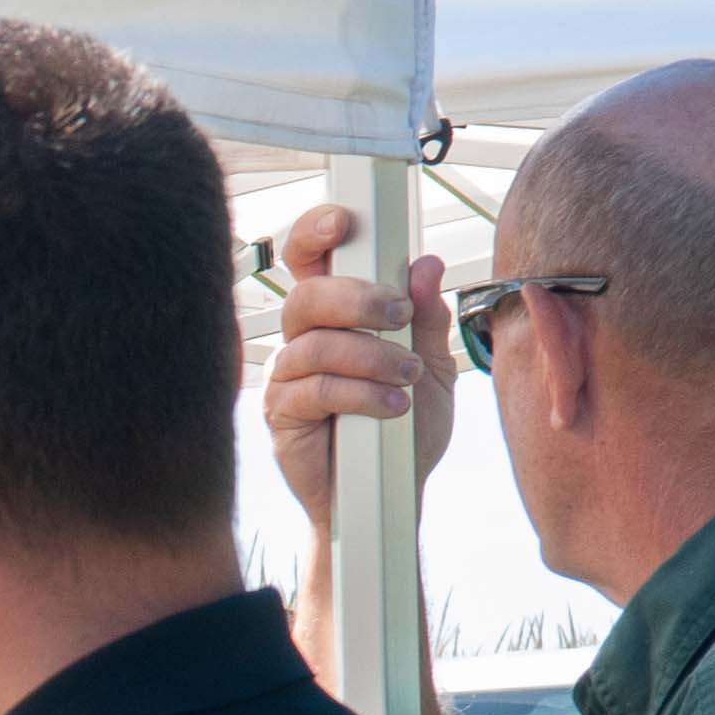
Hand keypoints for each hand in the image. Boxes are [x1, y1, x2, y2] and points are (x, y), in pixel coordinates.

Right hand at [264, 204, 452, 535]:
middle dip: (358, 298)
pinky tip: (391, 406)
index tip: (343, 221)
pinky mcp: (282, 416)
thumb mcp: (433, 367)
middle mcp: (303, 339)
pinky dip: (360, 393)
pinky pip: (314, 389)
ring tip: (408, 377)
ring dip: (372, 356)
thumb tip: (425, 266)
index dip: (315, 232)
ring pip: (315, 343)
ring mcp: (286, 377)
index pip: (311, 261)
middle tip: (399, 316)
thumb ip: (426, 320)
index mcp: (335, 317)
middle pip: (307, 295)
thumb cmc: (404, 428)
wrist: (390, 493)